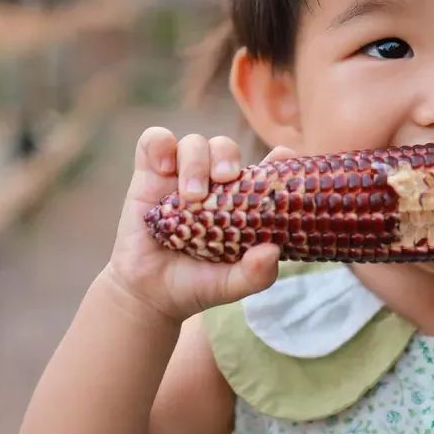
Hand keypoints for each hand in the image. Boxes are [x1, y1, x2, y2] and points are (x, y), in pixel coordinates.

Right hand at [105, 128, 294, 322]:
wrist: (149, 292)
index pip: (263, 170)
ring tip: (192, 196)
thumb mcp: (232, 285)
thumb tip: (272, 251)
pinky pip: (154, 141)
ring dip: (195, 162)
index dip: (277, 159)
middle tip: (226, 178)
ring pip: (193, 143)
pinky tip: (164, 169)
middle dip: (227, 156)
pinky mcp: (148, 175)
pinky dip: (160, 145)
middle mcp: (212, 184)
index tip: (284, 156)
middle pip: (224, 148)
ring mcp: (180, 176)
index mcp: (241, 202)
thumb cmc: (197, 284)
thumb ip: (256, 274)